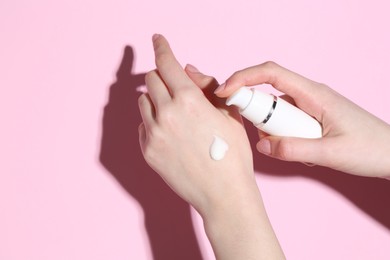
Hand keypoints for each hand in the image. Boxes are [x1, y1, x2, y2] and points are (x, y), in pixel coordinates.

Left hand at [138, 35, 283, 258]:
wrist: (223, 193)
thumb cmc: (232, 154)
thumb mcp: (229, 114)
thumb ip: (207, 87)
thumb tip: (188, 71)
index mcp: (189, 100)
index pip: (167, 63)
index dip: (161, 47)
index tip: (157, 40)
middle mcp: (166, 114)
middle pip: (151, 80)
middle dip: (162, 77)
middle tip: (175, 87)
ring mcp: (154, 134)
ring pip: (143, 102)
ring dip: (156, 100)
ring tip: (176, 115)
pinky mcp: (147, 151)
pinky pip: (143, 126)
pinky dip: (153, 122)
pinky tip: (171, 135)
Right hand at [215, 61, 389, 177]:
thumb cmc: (369, 148)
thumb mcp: (330, 153)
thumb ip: (294, 149)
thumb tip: (262, 145)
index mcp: (314, 94)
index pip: (271, 73)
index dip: (244, 77)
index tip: (225, 91)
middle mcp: (308, 95)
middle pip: (268, 92)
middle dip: (258, 114)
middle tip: (268, 138)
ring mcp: (308, 106)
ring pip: (275, 111)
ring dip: (273, 129)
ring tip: (298, 149)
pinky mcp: (309, 117)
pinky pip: (285, 122)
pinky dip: (283, 136)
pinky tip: (302, 150)